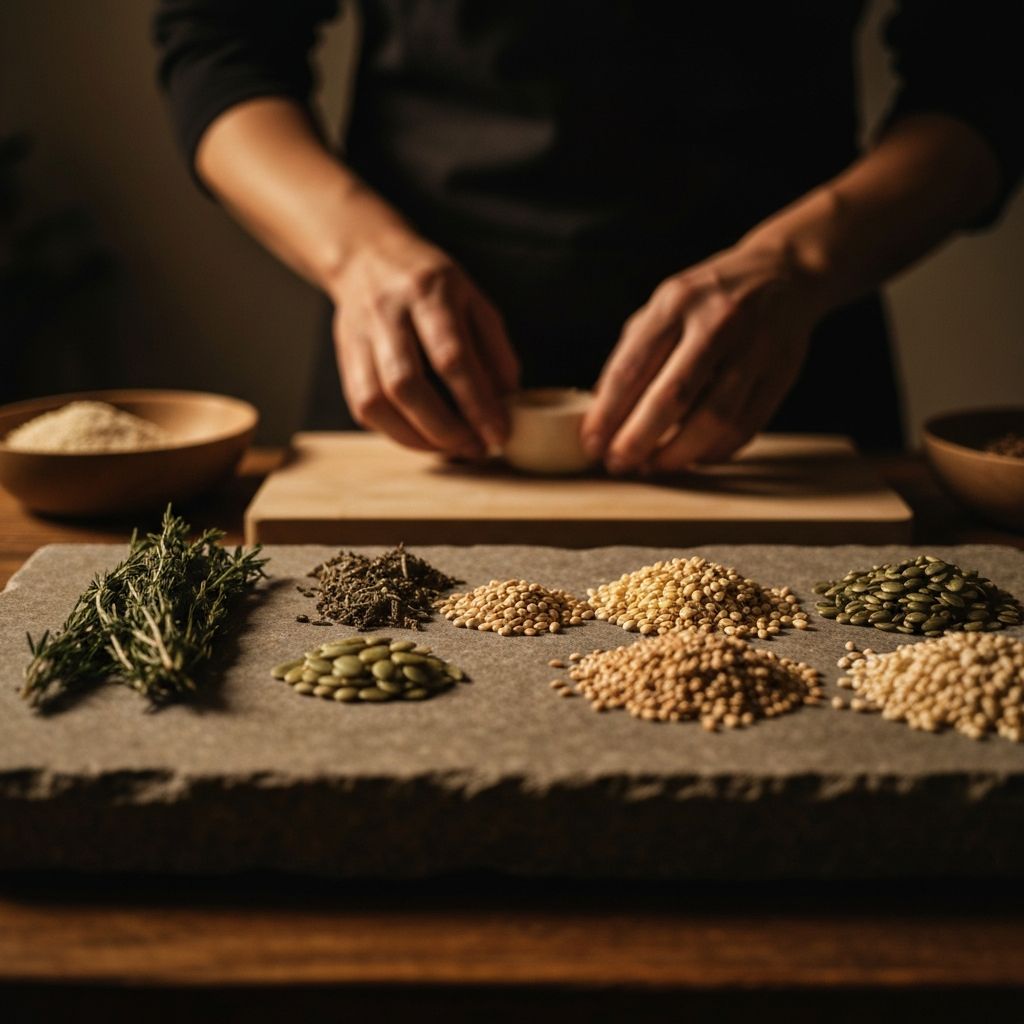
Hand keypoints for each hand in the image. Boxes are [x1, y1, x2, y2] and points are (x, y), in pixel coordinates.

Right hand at [329, 228, 518, 457]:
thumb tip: (510, 401)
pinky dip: (394, 432)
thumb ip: (495, 349)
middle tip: (474, 448)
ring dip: (417, 438)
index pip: (451, 356)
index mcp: (428, 293)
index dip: (476, 403)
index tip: (498, 434)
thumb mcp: (473, 299)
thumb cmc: (430, 284)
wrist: (366, 257)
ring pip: (377, 401)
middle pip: (406, 384)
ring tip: (450, 449)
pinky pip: (363, 408)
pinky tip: (422, 437)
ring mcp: (359, 336)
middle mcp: (387, 313)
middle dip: (444, 429)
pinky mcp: (344, 358)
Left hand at [582, 242, 822, 473]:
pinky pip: (745, 427)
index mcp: (677, 301)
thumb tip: (600, 410)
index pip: (633, 367)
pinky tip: (692, 457)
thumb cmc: (709, 298)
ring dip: (678, 453)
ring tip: (653, 465)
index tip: (591, 443)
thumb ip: (633, 353)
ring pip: (714, 419)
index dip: (607, 413)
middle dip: (638, 439)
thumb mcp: (665, 306)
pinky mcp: (783, 373)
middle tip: (618, 463)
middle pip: (673, 396)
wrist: (784, 272)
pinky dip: (714, 451)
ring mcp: (756, 347)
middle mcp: (718, 321)